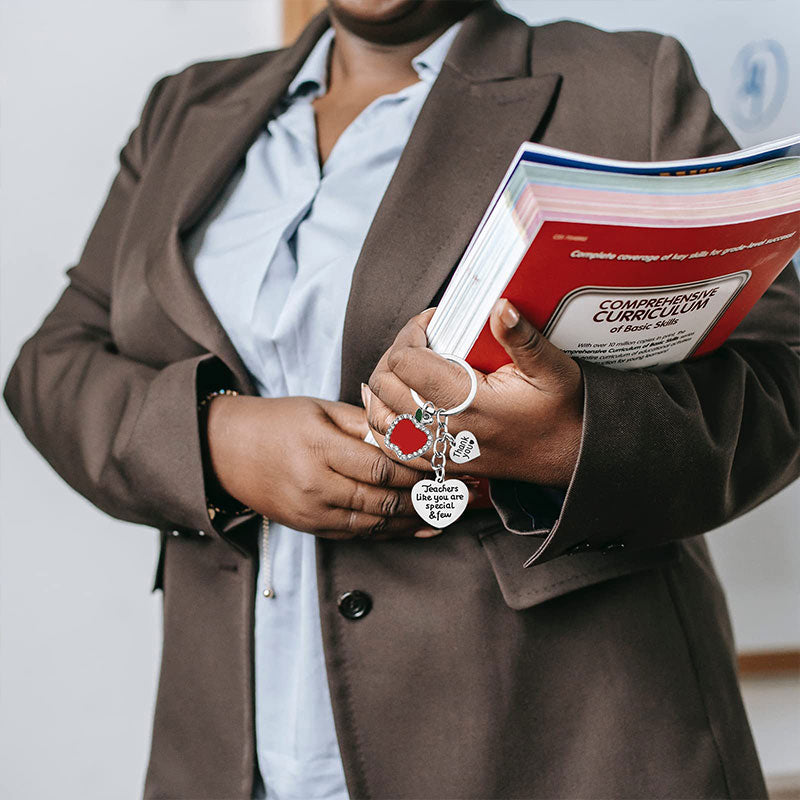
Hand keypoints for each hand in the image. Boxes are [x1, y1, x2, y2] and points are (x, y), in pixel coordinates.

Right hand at [205, 395, 437, 538]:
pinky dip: (390, 532)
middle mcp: (315, 486)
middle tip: (457, 493)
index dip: (417, 470)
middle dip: (424, 498)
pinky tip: (417, 528)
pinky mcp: (310, 528)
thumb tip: (408, 434)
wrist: (226, 452)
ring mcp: (311, 513)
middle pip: (382, 499)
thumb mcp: (319, 409)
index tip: (444, 466)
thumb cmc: (277, 422)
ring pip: (374, 524)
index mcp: (318, 449)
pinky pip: (358, 535)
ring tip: (446, 512)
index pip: (380, 466)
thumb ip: (364, 423)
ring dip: (413, 520)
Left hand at [365, 300, 583, 487]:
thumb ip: (522, 337)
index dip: (411, 333)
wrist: (573, 457)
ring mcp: (442, 452)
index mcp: (469, 402)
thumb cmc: (564, 411)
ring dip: (384, 388)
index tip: (431, 322)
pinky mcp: (442, 464)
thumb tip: (499, 305)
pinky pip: (393, 447)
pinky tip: (392, 403)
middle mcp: (448, 430)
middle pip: (385, 386)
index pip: (406, 362)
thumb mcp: (552, 367)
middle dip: (393, 354)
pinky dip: (385, 423)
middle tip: (417, 340)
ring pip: (381, 418)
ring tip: (403, 366)